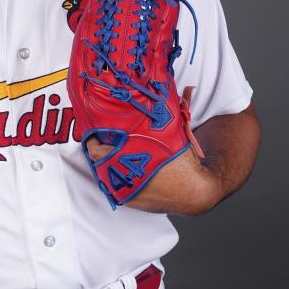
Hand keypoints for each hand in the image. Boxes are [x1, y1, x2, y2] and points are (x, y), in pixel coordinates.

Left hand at [84, 87, 218, 213]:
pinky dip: (115, 176)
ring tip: (111, 152)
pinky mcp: (129, 200)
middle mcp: (125, 177)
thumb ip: (179, 109)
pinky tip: (122, 167)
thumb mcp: (179, 133)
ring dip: (105, 163)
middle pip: (96, 162)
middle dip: (98, 149)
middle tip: (101, 140)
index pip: (96, 150)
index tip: (95, 130)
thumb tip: (189, 88)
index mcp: (132, 158)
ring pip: (103, 174)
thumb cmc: (185, 162)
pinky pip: (113, 186)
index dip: (93, 139)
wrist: (195, 192)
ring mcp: (125, 190)